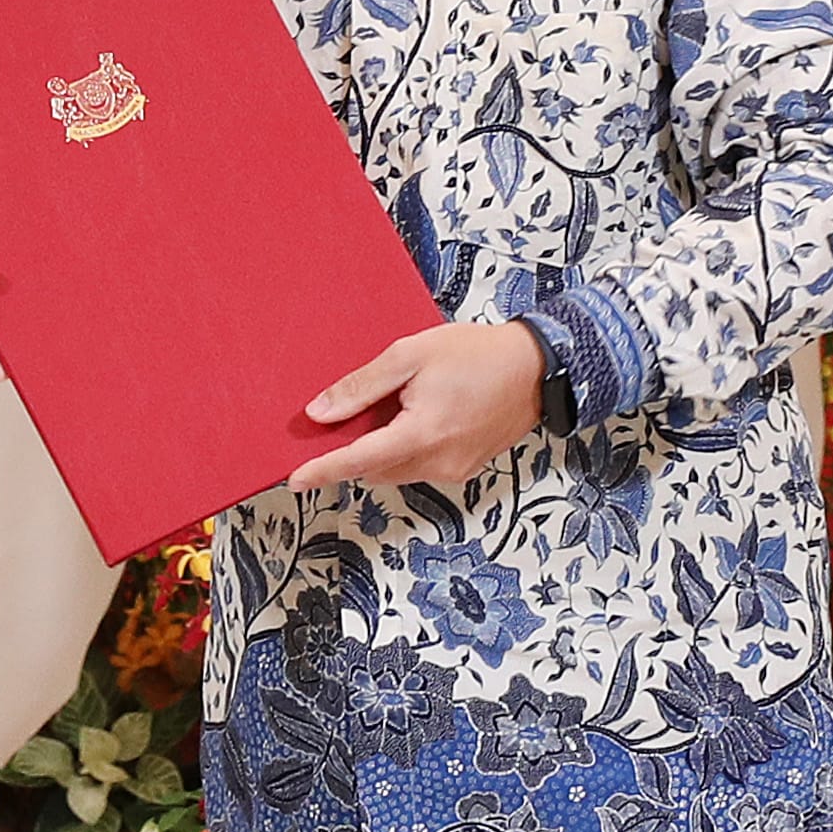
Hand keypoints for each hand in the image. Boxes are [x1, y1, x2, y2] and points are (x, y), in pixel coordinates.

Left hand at [287, 320, 550, 491]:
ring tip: (392, 408)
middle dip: (354, 452)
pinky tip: (415, 417)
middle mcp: (439, 462)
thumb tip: (320, 413)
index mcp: (422, 434)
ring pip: (397, 470)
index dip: (323, 470)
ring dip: (382, 450)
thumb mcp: (411, 355)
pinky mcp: (465, 468)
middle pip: (376, 469)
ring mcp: (455, 470)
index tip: (294, 478)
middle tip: (346, 418)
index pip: (358, 460)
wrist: (537, 366)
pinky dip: (406, 450)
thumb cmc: (478, 353)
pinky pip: (421, 467)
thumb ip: (362, 386)